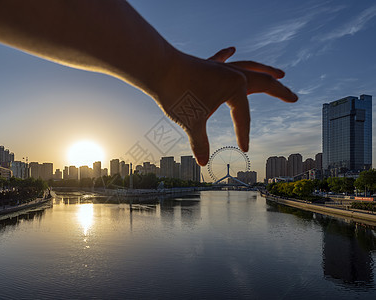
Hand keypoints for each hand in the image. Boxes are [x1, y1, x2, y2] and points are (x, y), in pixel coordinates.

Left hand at [157, 47, 297, 165]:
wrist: (157, 68)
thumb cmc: (177, 94)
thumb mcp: (192, 122)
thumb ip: (200, 142)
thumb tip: (202, 163)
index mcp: (235, 88)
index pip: (244, 115)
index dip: (244, 133)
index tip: (243, 148)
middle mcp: (232, 74)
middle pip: (261, 82)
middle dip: (279, 91)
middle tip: (294, 97)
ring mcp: (220, 68)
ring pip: (247, 67)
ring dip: (264, 71)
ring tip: (279, 73)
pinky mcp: (205, 65)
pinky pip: (221, 60)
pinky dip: (227, 56)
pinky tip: (232, 49)